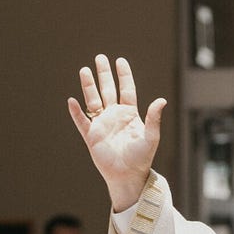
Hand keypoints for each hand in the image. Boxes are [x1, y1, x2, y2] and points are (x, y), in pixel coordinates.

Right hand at [67, 54, 166, 211]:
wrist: (128, 176)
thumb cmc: (142, 158)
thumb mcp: (151, 137)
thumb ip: (154, 118)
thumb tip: (161, 100)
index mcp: (130, 115)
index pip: (126, 90)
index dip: (124, 75)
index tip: (120, 60)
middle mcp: (115, 116)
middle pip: (108, 90)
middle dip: (104, 74)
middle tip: (100, 57)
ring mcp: (102, 125)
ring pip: (93, 100)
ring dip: (89, 86)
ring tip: (84, 70)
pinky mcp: (91, 136)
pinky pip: (82, 121)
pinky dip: (76, 112)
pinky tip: (72, 100)